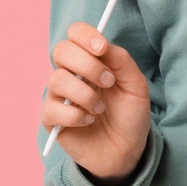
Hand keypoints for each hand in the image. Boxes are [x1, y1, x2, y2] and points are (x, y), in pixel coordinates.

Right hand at [41, 21, 151, 184]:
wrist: (127, 151)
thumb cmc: (129, 116)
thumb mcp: (135, 86)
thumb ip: (121, 60)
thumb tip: (102, 43)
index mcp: (89, 60)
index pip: (75, 34)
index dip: (85, 35)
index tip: (102, 48)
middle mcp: (70, 74)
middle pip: (61, 51)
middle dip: (87, 64)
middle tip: (109, 82)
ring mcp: (58, 96)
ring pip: (57, 80)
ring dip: (85, 94)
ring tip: (100, 108)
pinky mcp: (51, 120)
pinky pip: (52, 109)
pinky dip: (75, 115)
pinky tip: (88, 121)